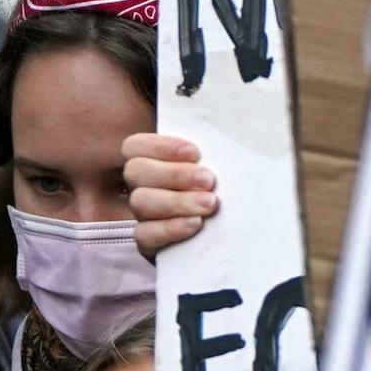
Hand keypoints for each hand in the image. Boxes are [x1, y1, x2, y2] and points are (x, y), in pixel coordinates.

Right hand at [123, 134, 218, 259]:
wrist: (235, 236)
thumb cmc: (226, 192)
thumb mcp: (220, 166)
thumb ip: (215, 151)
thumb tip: (230, 127)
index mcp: (153, 161)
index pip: (135, 146)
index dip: (160, 146)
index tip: (195, 152)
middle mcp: (142, 186)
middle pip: (136, 171)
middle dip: (174, 174)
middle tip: (208, 180)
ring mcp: (144, 215)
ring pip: (141, 202)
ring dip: (176, 201)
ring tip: (209, 204)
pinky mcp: (149, 243)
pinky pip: (145, 235)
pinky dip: (170, 228)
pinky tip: (195, 224)